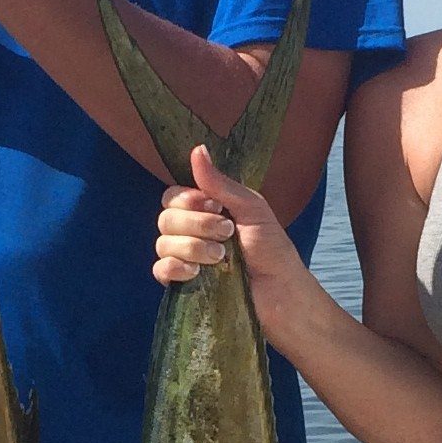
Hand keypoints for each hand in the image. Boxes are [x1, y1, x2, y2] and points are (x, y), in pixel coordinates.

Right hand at [153, 147, 313, 332]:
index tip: (215, 208)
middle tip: (227, 234)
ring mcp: (186, 259)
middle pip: (165, 218)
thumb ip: (221, 184)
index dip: (188, 201)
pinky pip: (160, 270)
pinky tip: (195, 273)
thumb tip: (197, 149)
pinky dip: (174, 268)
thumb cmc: (273, 250)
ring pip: (163, 244)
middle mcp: (192, 233)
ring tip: (221, 258)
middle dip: (196, 225)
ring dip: (193, 247)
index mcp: (206, 212)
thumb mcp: (252, 209)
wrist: (281, 293)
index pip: (173, 197)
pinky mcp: (183, 284)